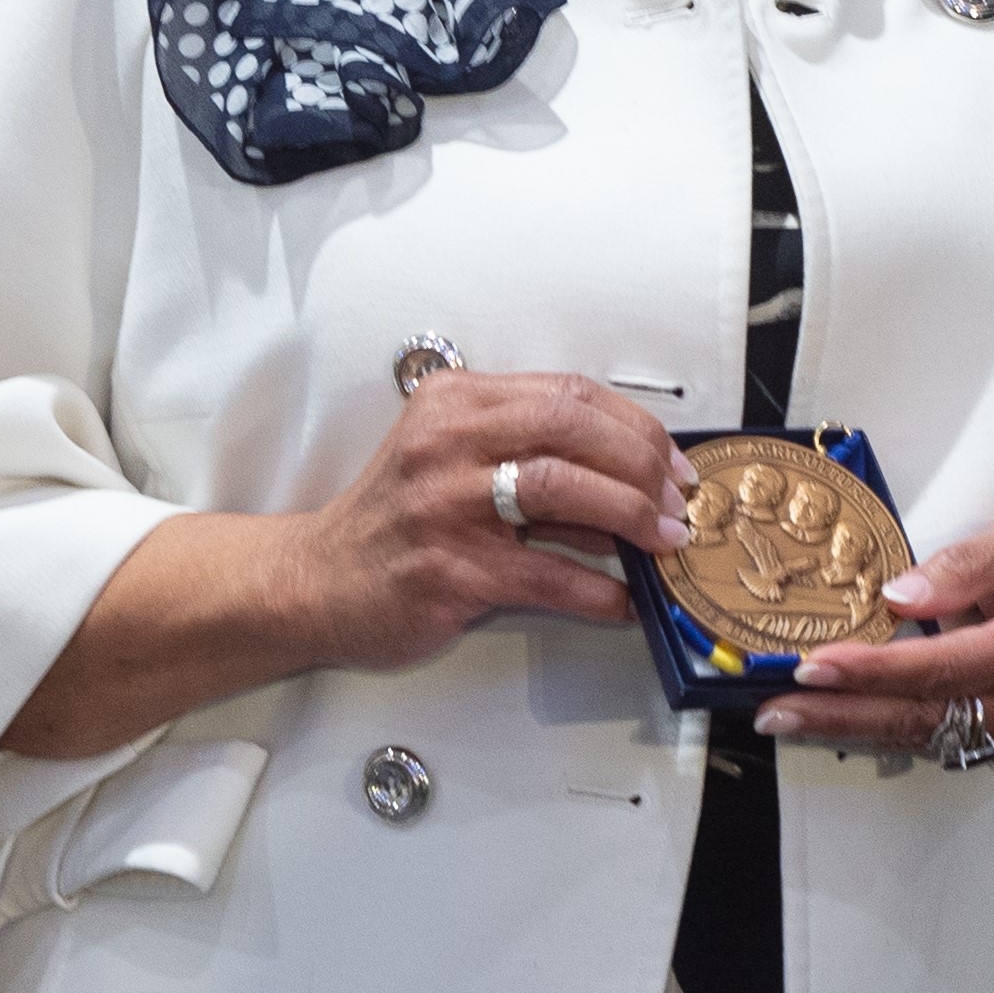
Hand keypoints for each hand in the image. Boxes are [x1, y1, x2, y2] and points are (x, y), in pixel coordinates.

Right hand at [291, 369, 693, 667]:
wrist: (317, 581)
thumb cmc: (399, 515)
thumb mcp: (458, 457)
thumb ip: (532, 452)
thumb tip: (633, 475)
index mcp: (457, 400)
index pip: (567, 392)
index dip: (633, 424)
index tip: (670, 459)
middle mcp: (448, 441)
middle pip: (571, 428)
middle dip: (640, 462)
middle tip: (675, 500)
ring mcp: (445, 505)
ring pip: (562, 489)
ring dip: (628, 515)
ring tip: (663, 540)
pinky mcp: (448, 571)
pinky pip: (543, 575)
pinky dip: (596, 588)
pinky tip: (622, 600)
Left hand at [770, 517, 993, 753]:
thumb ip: (972, 562)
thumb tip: (900, 594)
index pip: (943, 665)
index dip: (876, 669)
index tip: (816, 664)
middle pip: (918, 716)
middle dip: (839, 714)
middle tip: (771, 709)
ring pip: (917, 735)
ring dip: (846, 725)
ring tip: (781, 715)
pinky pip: (929, 736)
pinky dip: (875, 725)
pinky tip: (830, 715)